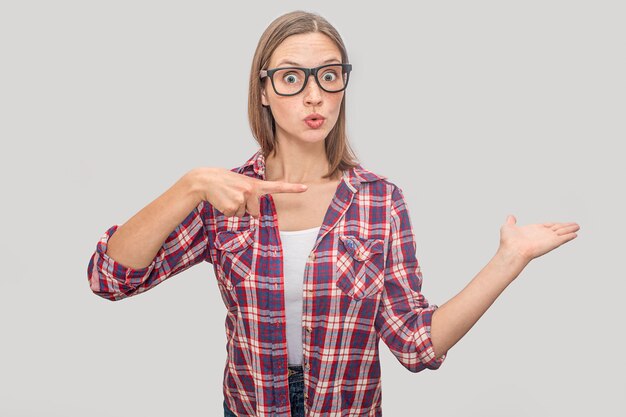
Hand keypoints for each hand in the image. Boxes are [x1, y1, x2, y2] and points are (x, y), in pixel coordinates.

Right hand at [188, 167, 307, 218]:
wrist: (205, 180)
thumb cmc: (224, 182)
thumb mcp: (242, 183)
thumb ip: (252, 194)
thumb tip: (255, 215)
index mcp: (255, 184)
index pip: (277, 187)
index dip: (292, 188)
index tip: (305, 188)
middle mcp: (251, 191)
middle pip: (255, 213)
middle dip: (245, 209)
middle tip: (234, 196)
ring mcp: (242, 199)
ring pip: (243, 215)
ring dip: (235, 209)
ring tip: (227, 197)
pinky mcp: (232, 206)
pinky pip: (233, 216)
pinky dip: (227, 211)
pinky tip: (222, 200)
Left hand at [499, 215, 579, 261]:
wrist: (513, 250)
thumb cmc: (508, 242)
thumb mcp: (508, 227)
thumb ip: (511, 221)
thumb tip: (510, 217)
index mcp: (533, 230)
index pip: (547, 226)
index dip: (554, 224)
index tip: (560, 223)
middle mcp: (542, 234)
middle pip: (557, 228)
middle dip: (566, 226)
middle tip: (575, 224)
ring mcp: (548, 238)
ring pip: (562, 232)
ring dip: (570, 229)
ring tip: (578, 226)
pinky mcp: (552, 242)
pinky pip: (563, 238)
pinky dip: (569, 236)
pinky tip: (575, 234)